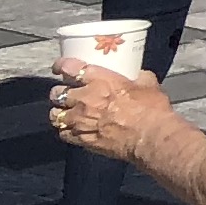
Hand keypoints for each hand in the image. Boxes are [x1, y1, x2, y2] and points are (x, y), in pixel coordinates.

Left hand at [49, 57, 174, 159]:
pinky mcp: (81, 139)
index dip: (61, 66)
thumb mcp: (148, 84)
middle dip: (60, 92)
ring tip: (65, 112)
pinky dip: (65, 130)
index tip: (60, 67)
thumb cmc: (150, 109)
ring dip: (59, 112)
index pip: (69, 67)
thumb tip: (138, 75)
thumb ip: (138, 77)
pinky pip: (62, 133)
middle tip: (66, 92)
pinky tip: (72, 129)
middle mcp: (84, 98)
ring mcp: (80, 120)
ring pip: (55, 114)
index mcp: (100, 80)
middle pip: (57, 92)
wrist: (149, 137)